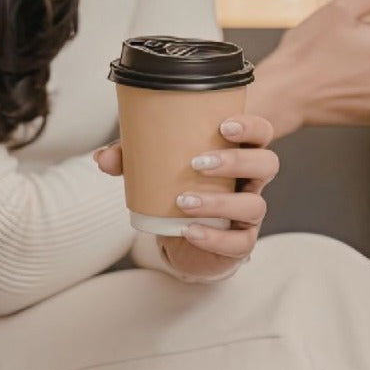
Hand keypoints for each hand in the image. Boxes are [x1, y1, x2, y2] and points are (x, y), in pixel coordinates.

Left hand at [94, 114, 277, 281]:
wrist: (184, 233)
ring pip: (254, 205)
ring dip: (220, 202)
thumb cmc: (179, 186)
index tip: (223, 126)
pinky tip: (190, 231)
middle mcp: (252, 181)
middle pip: (267, 164)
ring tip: (183, 202)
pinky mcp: (241, 241)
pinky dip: (215, 238)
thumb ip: (131, 158)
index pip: (262, 132)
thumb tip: (102, 158)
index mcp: (239, 152)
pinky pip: (240, 243)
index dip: (251, 127)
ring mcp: (249, 212)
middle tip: (197, 163)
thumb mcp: (155, 165)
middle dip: (235, 162)